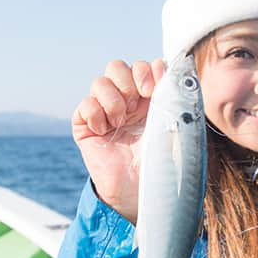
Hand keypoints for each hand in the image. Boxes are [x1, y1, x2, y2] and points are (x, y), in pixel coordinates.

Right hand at [72, 59, 164, 223]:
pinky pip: (85, 104)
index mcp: (148, 98)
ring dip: (112, 99)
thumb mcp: (173, 125)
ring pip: (100, 82)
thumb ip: (172, 96)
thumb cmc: (160, 162)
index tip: (152, 88)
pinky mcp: (86, 126)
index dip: (146, 70)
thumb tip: (170, 68)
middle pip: (117, 67)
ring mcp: (104, 112)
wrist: (138, 191)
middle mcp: (125, 101)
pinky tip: (104, 131)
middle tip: (134, 102)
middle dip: (127, 80)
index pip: (143, 67)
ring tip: (119, 122)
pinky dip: (94, 114)